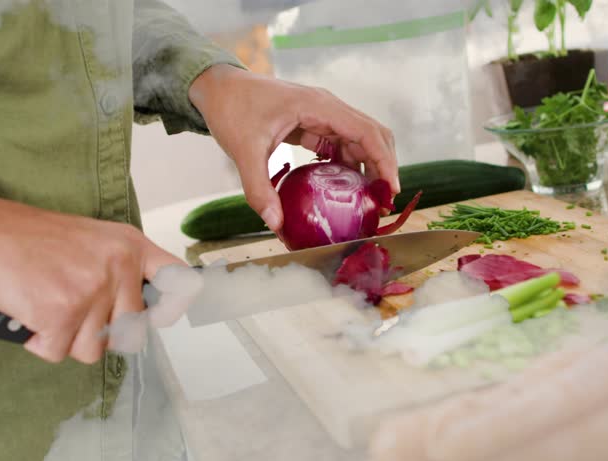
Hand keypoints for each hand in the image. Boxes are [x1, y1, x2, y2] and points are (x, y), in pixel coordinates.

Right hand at [0, 192, 184, 363]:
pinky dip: (39, 343)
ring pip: (93, 348)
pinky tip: (29, 319)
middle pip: (129, 330)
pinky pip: (58, 352)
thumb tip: (136, 315)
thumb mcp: (92, 239)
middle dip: (98, 332)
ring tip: (47, 312)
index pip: (177, 281)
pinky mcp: (62, 314)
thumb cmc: (30, 237)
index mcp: (130, 246)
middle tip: (72, 315)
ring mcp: (92, 291)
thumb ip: (118, 269)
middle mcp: (119, 267)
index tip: (158, 318)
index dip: (172, 307)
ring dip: (66, 340)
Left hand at [188, 64, 399, 232]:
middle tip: (383, 203)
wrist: (217, 88)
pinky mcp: (313, 124)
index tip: (390, 190)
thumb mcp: (244, 150)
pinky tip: (344, 191)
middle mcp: (327, 107)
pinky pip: (340, 145)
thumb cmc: (231, 110)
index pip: (366, 132)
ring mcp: (322, 115)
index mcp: (318, 106)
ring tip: (369, 201)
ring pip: (359, 141)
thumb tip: (275, 224)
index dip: (384, 161)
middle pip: (372, 135)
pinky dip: (348, 166)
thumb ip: (259, 188)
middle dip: (383, 167)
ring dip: (368, 168)